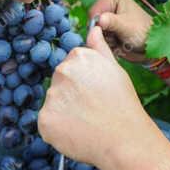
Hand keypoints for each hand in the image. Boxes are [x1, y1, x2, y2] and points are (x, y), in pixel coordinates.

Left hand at [37, 25, 150, 169]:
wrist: (124, 139)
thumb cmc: (123, 105)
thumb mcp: (115, 70)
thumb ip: (99, 49)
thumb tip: (94, 29)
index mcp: (78, 57)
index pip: (71, 66)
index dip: (83, 83)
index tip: (94, 94)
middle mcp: (62, 72)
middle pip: (59, 83)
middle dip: (70, 95)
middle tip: (91, 109)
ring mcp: (51, 96)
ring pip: (53, 103)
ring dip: (64, 112)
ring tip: (86, 123)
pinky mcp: (44, 119)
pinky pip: (47, 123)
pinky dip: (58, 130)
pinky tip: (76, 133)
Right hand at [88, 0, 152, 63]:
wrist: (152, 44)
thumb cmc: (142, 31)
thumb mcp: (126, 26)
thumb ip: (112, 22)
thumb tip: (99, 20)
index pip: (93, 12)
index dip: (97, 25)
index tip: (109, 34)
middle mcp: (109, 3)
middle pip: (92, 21)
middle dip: (101, 33)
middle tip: (115, 38)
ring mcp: (108, 15)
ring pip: (95, 30)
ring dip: (104, 38)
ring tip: (117, 40)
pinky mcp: (109, 26)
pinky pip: (99, 36)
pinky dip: (106, 41)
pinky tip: (117, 42)